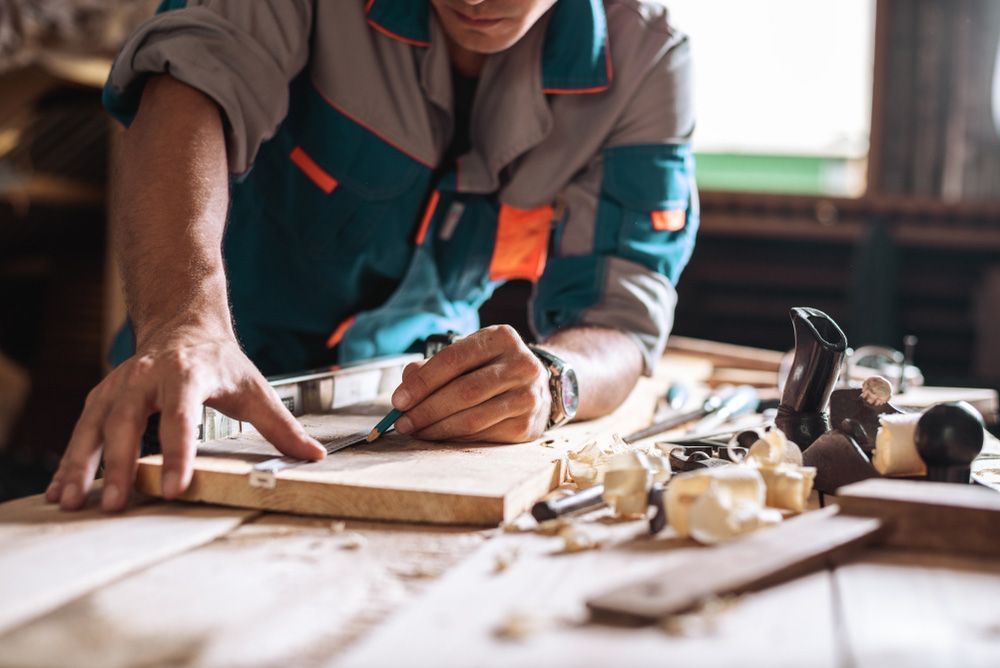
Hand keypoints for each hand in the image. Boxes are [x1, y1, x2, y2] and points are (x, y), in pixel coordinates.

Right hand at [46, 325, 325, 511]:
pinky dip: (70, 461)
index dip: (180, 453)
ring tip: (71, 503)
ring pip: (94, 424)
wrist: (184, 324)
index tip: (177, 488)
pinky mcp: (102, 396)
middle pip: (128, 420)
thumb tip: (315, 455)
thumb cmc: (221, 362)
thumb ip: (282, 426)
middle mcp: (147, 375)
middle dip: (121, 463)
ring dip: (81, 465)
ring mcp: (119, 384)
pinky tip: (61, 493)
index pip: (181, 415)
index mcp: (188, 372)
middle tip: (118, 504)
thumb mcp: (255, 389)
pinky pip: (82, 430)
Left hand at [390, 325, 551, 442]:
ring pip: (473, 417)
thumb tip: (406, 385)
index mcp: (502, 338)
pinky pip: (483, 434)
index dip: (423, 382)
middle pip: (464, 391)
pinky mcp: (527, 425)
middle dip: (426, 409)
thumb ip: (434, 366)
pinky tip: (439, 435)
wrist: (535, 386)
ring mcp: (528, 396)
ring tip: (415, 430)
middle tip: (402, 422)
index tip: (399, 400)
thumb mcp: (467, 355)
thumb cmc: (490, 368)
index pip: (455, 359)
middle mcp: (521, 365)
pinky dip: (455, 437)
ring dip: (437, 428)